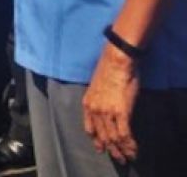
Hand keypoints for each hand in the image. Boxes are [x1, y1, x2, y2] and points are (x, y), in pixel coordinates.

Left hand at [82, 42, 139, 161]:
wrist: (116, 61)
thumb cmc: (109, 69)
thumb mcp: (97, 86)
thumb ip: (99, 98)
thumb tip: (106, 105)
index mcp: (87, 103)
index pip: (89, 128)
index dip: (96, 140)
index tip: (101, 148)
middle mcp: (94, 110)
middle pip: (102, 137)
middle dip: (110, 149)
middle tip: (118, 158)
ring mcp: (107, 112)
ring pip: (113, 138)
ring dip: (121, 151)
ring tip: (127, 158)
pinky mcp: (120, 112)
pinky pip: (124, 135)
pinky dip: (129, 145)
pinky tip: (133, 150)